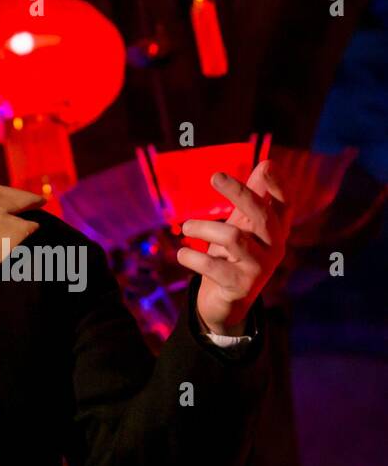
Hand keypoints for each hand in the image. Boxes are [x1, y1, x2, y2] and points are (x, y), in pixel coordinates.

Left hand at [178, 160, 289, 336]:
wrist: (227, 302)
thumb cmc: (235, 254)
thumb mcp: (244, 224)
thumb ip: (255, 197)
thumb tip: (268, 163)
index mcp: (275, 230)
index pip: (285, 204)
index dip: (279, 185)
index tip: (267, 165)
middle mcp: (273, 248)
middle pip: (262, 215)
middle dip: (239, 193)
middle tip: (215, 175)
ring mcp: (259, 269)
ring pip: (233, 237)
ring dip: (203, 228)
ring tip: (186, 228)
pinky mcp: (240, 287)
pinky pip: (213, 266)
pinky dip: (191, 257)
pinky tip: (181, 255)